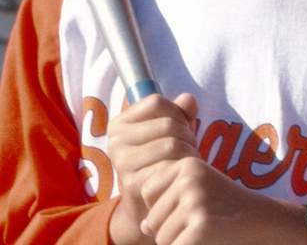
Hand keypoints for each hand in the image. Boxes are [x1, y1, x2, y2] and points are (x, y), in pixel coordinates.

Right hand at [107, 93, 199, 244]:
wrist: (148, 206)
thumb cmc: (161, 162)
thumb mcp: (169, 133)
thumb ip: (179, 112)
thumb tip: (188, 100)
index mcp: (119, 124)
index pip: (156, 102)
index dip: (177, 113)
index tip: (182, 129)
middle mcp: (115, 141)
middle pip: (168, 124)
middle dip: (188, 136)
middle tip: (191, 150)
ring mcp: (122, 163)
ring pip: (172, 144)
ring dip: (190, 154)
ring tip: (188, 163)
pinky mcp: (134, 184)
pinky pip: (169, 167)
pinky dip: (181, 170)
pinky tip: (181, 177)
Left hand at [138, 156, 306, 244]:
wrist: (265, 222)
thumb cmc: (228, 210)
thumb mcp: (200, 191)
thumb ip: (168, 200)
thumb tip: (143, 226)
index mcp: (187, 165)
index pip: (148, 191)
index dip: (163, 208)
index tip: (191, 209)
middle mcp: (189, 179)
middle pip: (153, 217)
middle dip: (171, 230)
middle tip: (202, 225)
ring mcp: (195, 202)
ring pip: (161, 236)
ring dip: (179, 242)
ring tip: (207, 233)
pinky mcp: (201, 226)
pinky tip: (208, 242)